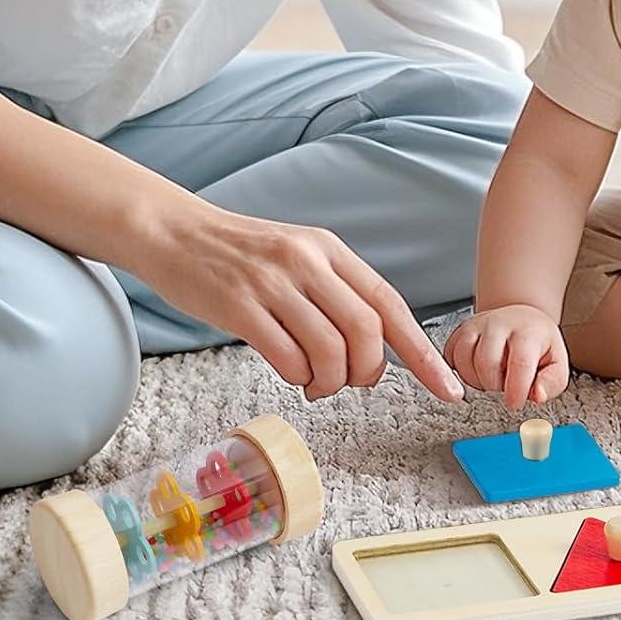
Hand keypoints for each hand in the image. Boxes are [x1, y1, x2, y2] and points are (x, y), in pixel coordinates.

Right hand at [147, 199, 463, 403]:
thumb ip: (333, 290)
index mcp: (328, 248)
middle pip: (367, 331)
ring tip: (313, 383)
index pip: (389, 304)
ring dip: (329, 382)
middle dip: (368, 371)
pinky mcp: (239, 305)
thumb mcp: (296, 255)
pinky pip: (287, 357)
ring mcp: (272, 282)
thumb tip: (371, 347)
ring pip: (330, 351)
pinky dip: (297, 377)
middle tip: (349, 382)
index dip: (422, 351)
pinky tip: (288, 372)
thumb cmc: (238, 253)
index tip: (447, 387)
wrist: (173, 231)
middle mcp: (307, 260)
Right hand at [443, 304, 569, 407]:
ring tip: (491, 380)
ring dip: (476, 381)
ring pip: (464, 360)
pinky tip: (477, 373)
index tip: (515, 403)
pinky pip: (450, 358)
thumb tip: (538, 395)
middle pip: (486, 362)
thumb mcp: (556, 363)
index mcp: (527, 332)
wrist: (521, 320)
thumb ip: (552, 382)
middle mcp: (499, 324)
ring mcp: (476, 325)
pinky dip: (460, 374)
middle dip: (494, 386)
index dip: (516, 389)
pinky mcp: (459, 331)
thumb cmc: (538, 345)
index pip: (520, 362)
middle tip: (504, 388)